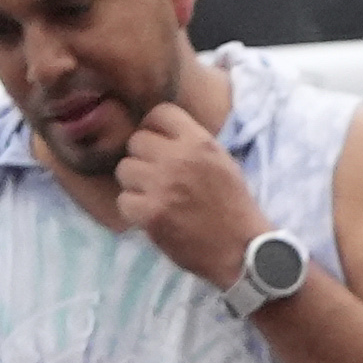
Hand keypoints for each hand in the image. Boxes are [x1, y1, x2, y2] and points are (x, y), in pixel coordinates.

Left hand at [108, 105, 267, 286]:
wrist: (240, 248)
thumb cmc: (233, 205)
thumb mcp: (221, 161)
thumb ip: (192, 143)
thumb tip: (160, 133)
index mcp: (199, 141)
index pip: (159, 113)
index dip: (154, 128)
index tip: (157, 144)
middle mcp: (178, 158)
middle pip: (136, 141)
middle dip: (142, 157)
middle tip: (153, 175)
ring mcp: (162, 186)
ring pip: (124, 169)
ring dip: (134, 183)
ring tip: (151, 195)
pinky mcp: (151, 213)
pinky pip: (123, 200)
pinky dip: (133, 209)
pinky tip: (149, 214)